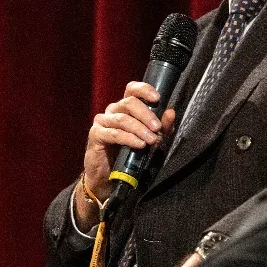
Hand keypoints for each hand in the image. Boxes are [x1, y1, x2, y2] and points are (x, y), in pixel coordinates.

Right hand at [76, 82, 176, 226]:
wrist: (110, 178)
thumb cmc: (129, 156)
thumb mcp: (151, 140)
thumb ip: (162, 128)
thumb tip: (170, 112)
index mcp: (125, 107)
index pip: (131, 89)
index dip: (144, 90)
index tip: (157, 98)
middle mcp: (112, 111)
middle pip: (129, 102)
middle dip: (146, 114)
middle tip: (157, 128)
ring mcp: (102, 122)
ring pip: (122, 119)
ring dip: (139, 128)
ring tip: (151, 140)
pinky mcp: (96, 135)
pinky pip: (114, 133)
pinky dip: (129, 138)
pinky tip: (139, 145)